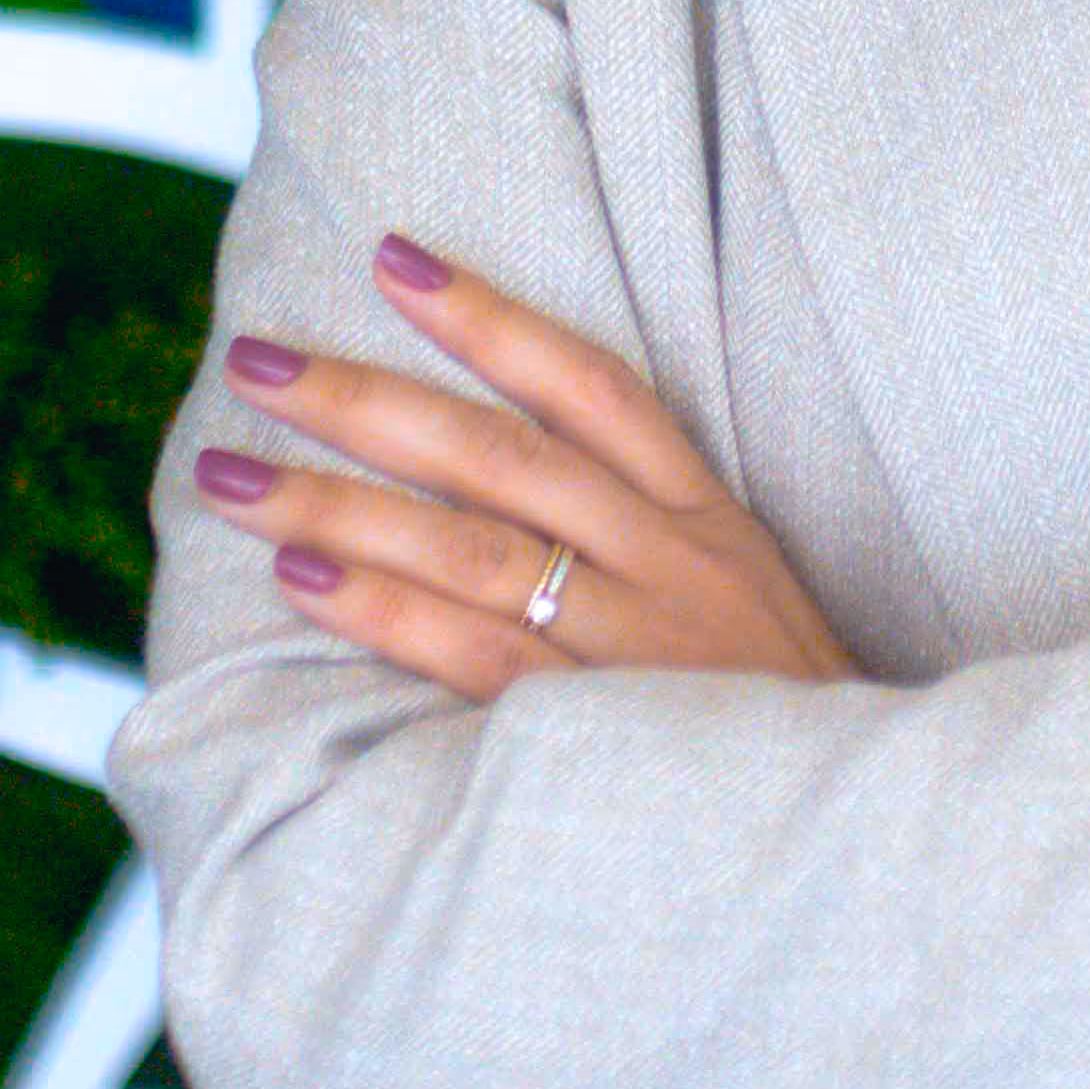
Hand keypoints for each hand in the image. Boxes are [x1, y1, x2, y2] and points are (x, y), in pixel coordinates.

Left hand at [192, 232, 862, 701]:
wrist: (857, 831)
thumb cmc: (777, 721)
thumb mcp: (743, 599)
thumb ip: (645, 540)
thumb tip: (498, 487)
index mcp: (706, 516)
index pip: (589, 385)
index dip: (490, 315)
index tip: (391, 257)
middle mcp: (670, 560)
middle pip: (499, 453)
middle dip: (365, 400)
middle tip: (254, 358)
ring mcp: (637, 641)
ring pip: (470, 546)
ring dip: (338, 505)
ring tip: (232, 475)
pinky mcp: (602, 726)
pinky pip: (474, 652)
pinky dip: (385, 610)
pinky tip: (303, 577)